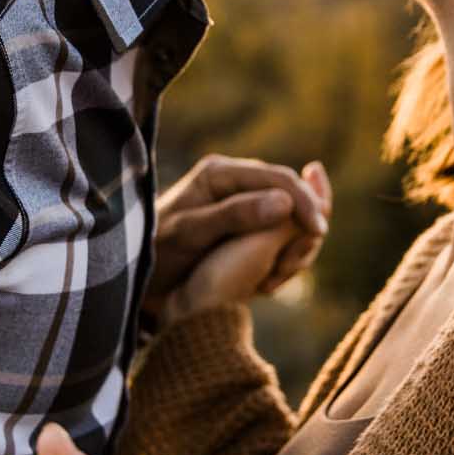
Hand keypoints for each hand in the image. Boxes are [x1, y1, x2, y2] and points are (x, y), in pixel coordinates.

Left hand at [144, 154, 330, 323]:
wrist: (136, 271)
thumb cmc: (155, 251)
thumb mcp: (191, 234)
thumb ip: (234, 216)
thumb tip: (284, 203)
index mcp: (220, 174)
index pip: (278, 179)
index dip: (304, 202)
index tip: (317, 231)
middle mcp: (235, 182)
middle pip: (291, 193)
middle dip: (303, 226)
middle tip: (296, 263)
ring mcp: (241, 201)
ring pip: (290, 216)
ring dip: (294, 245)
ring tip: (276, 278)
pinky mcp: (245, 223)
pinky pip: (279, 233)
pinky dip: (283, 254)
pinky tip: (269, 280)